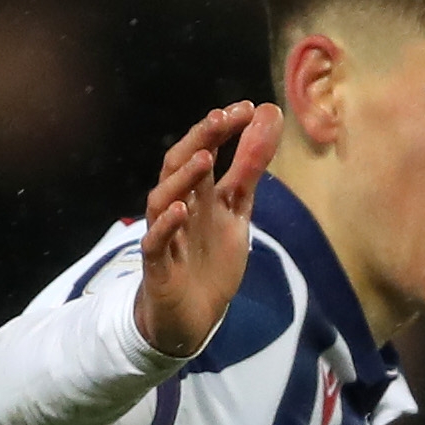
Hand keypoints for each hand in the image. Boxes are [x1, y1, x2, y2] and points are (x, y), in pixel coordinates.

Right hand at [140, 102, 279, 360]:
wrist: (193, 317)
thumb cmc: (210, 259)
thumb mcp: (237, 210)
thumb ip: (249, 167)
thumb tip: (268, 115)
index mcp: (197, 193)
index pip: (203, 151)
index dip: (221, 130)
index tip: (246, 108)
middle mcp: (178, 207)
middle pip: (179, 166)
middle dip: (199, 141)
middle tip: (221, 119)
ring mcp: (166, 234)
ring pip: (162, 198)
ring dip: (182, 178)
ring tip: (204, 157)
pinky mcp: (158, 265)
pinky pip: (156, 241)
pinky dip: (166, 224)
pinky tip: (179, 209)